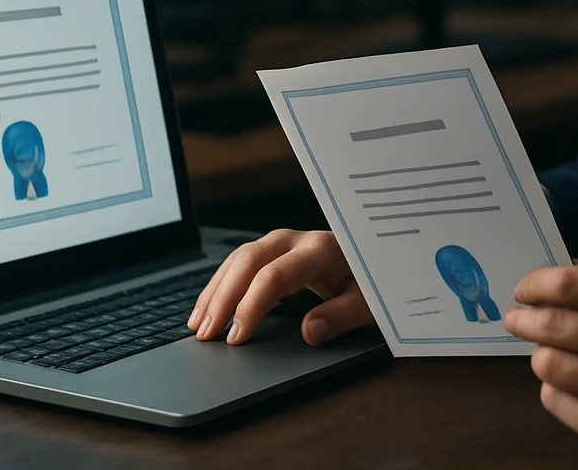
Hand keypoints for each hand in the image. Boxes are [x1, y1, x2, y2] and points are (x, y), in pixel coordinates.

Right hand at [187, 229, 373, 345]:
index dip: (251, 306)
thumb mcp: (368, 304)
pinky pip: (241, 261)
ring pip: (239, 258)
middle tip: (206, 333)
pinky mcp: (276, 249)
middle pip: (248, 261)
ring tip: (198, 324)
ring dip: (215, 290)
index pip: (275, 275)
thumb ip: (341, 317)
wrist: (379, 256)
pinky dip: (221, 284)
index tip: (236, 337)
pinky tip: (208, 306)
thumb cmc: (374, 282)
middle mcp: (298, 240)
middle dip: (223, 298)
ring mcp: (284, 241)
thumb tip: (309, 331)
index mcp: (321, 250)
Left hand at [504, 264, 577, 461]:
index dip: (535, 285)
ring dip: (542, 355)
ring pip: (545, 363)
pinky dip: (555, 389)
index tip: (524, 291)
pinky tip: (572, 384)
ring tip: (552, 353)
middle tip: (517, 319)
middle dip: (523, 320)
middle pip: (550, 325)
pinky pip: (552, 399)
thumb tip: (543, 279)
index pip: (568, 284)